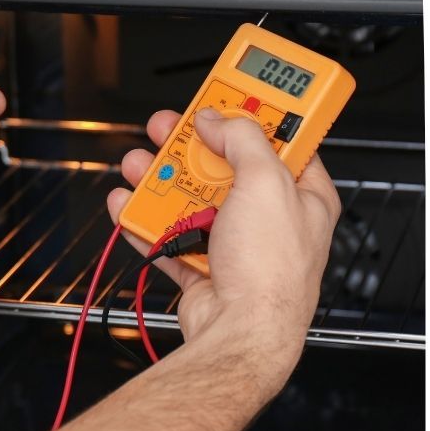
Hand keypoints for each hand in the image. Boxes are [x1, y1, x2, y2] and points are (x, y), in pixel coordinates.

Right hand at [106, 108, 340, 376]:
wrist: (238, 335)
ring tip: (138, 166)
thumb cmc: (270, 274)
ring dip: (159, 182)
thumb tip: (219, 118)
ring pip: (190, 199)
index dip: (252, 114)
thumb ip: (242, 140)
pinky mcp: (202, 267)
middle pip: (224, 166)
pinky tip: (128, 205)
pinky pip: (168, 236)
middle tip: (167, 127)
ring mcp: (234, 243)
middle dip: (189, 146)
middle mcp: (269, 219)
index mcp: (301, 196)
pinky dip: (145, 221)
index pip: (280, 140)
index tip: (227, 95)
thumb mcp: (265, 184)